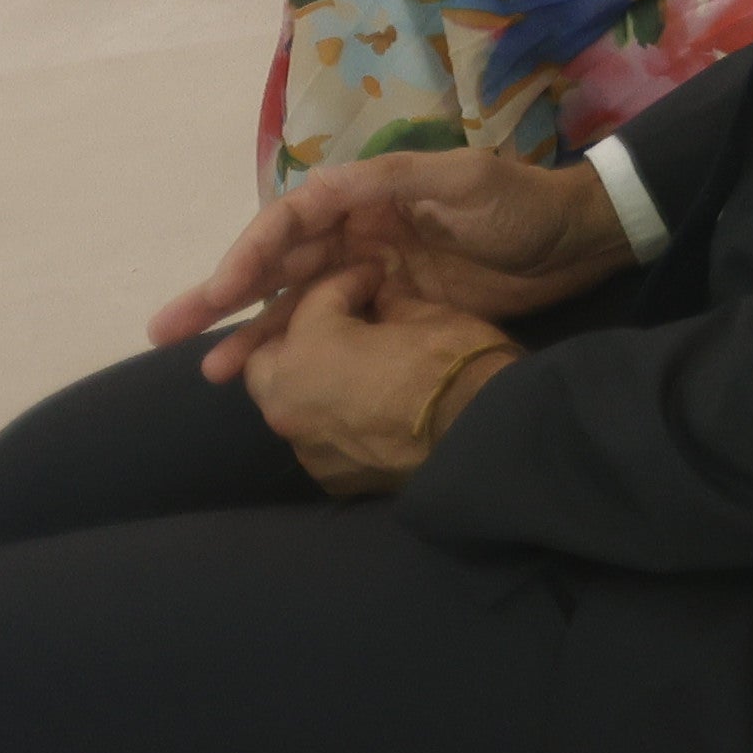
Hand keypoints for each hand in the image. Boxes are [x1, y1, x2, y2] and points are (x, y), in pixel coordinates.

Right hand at [153, 146, 628, 377]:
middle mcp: (357, 233)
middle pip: (278, 265)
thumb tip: (322, 186)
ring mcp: (371, 275)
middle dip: (223, 296)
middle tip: (167, 331)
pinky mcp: (392, 312)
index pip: (291, 221)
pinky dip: (295, 352)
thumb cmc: (520, 202)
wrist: (576, 242)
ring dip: (251, 334)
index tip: (221, 288)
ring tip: (209, 372)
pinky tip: (265, 379)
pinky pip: (330, 332)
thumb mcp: (462, 179)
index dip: (251, 251)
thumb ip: (393, 182)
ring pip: (295, 305)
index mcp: (366, 195)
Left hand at [235, 263, 525, 498]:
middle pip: (266, 356)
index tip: (378, 276)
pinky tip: (365, 409)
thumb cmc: (455, 364)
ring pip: (285, 400)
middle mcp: (289, 398)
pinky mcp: (328, 476)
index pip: (319, 299)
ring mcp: (304, 443)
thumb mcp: (428, 315)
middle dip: (296, 333)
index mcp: (309, 347)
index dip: (352, 280)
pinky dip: (330, 416)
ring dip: (307, 378)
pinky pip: (314, 435)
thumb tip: (381, 298)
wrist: (486, 440)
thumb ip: (390, 303)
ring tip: (349, 368)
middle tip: (340, 322)